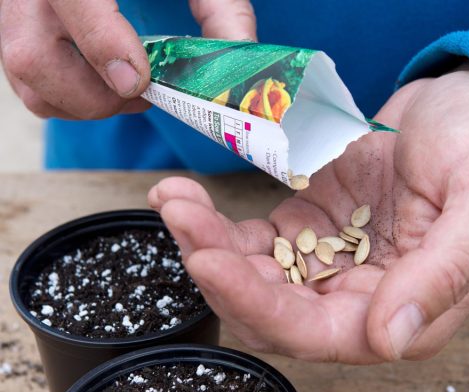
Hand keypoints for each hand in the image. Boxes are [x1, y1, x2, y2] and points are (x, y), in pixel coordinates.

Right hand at [0, 0, 255, 119]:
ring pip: (30, 81)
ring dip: (86, 103)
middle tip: (142, 91)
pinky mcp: (16, 36)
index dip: (102, 44)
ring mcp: (14, 13)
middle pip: (35, 57)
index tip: (140, 81)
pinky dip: (72, 101)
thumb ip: (219, 9)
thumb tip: (242, 59)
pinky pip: (32, 89)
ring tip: (129, 88)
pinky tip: (107, 86)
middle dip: (97, 94)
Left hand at [148, 67, 468, 363]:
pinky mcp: (313, 226)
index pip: (322, 334)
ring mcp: (334, 261)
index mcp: (411, 308)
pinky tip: (191, 199)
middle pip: (275, 311)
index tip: (209, 264)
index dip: (262, 308)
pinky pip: (257, 242)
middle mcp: (366, 297)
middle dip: (220, 273)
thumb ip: (444, 274)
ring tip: (176, 200)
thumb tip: (391, 341)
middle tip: (182, 217)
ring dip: (209, 247)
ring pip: (257, 278)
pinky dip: (220, 227)